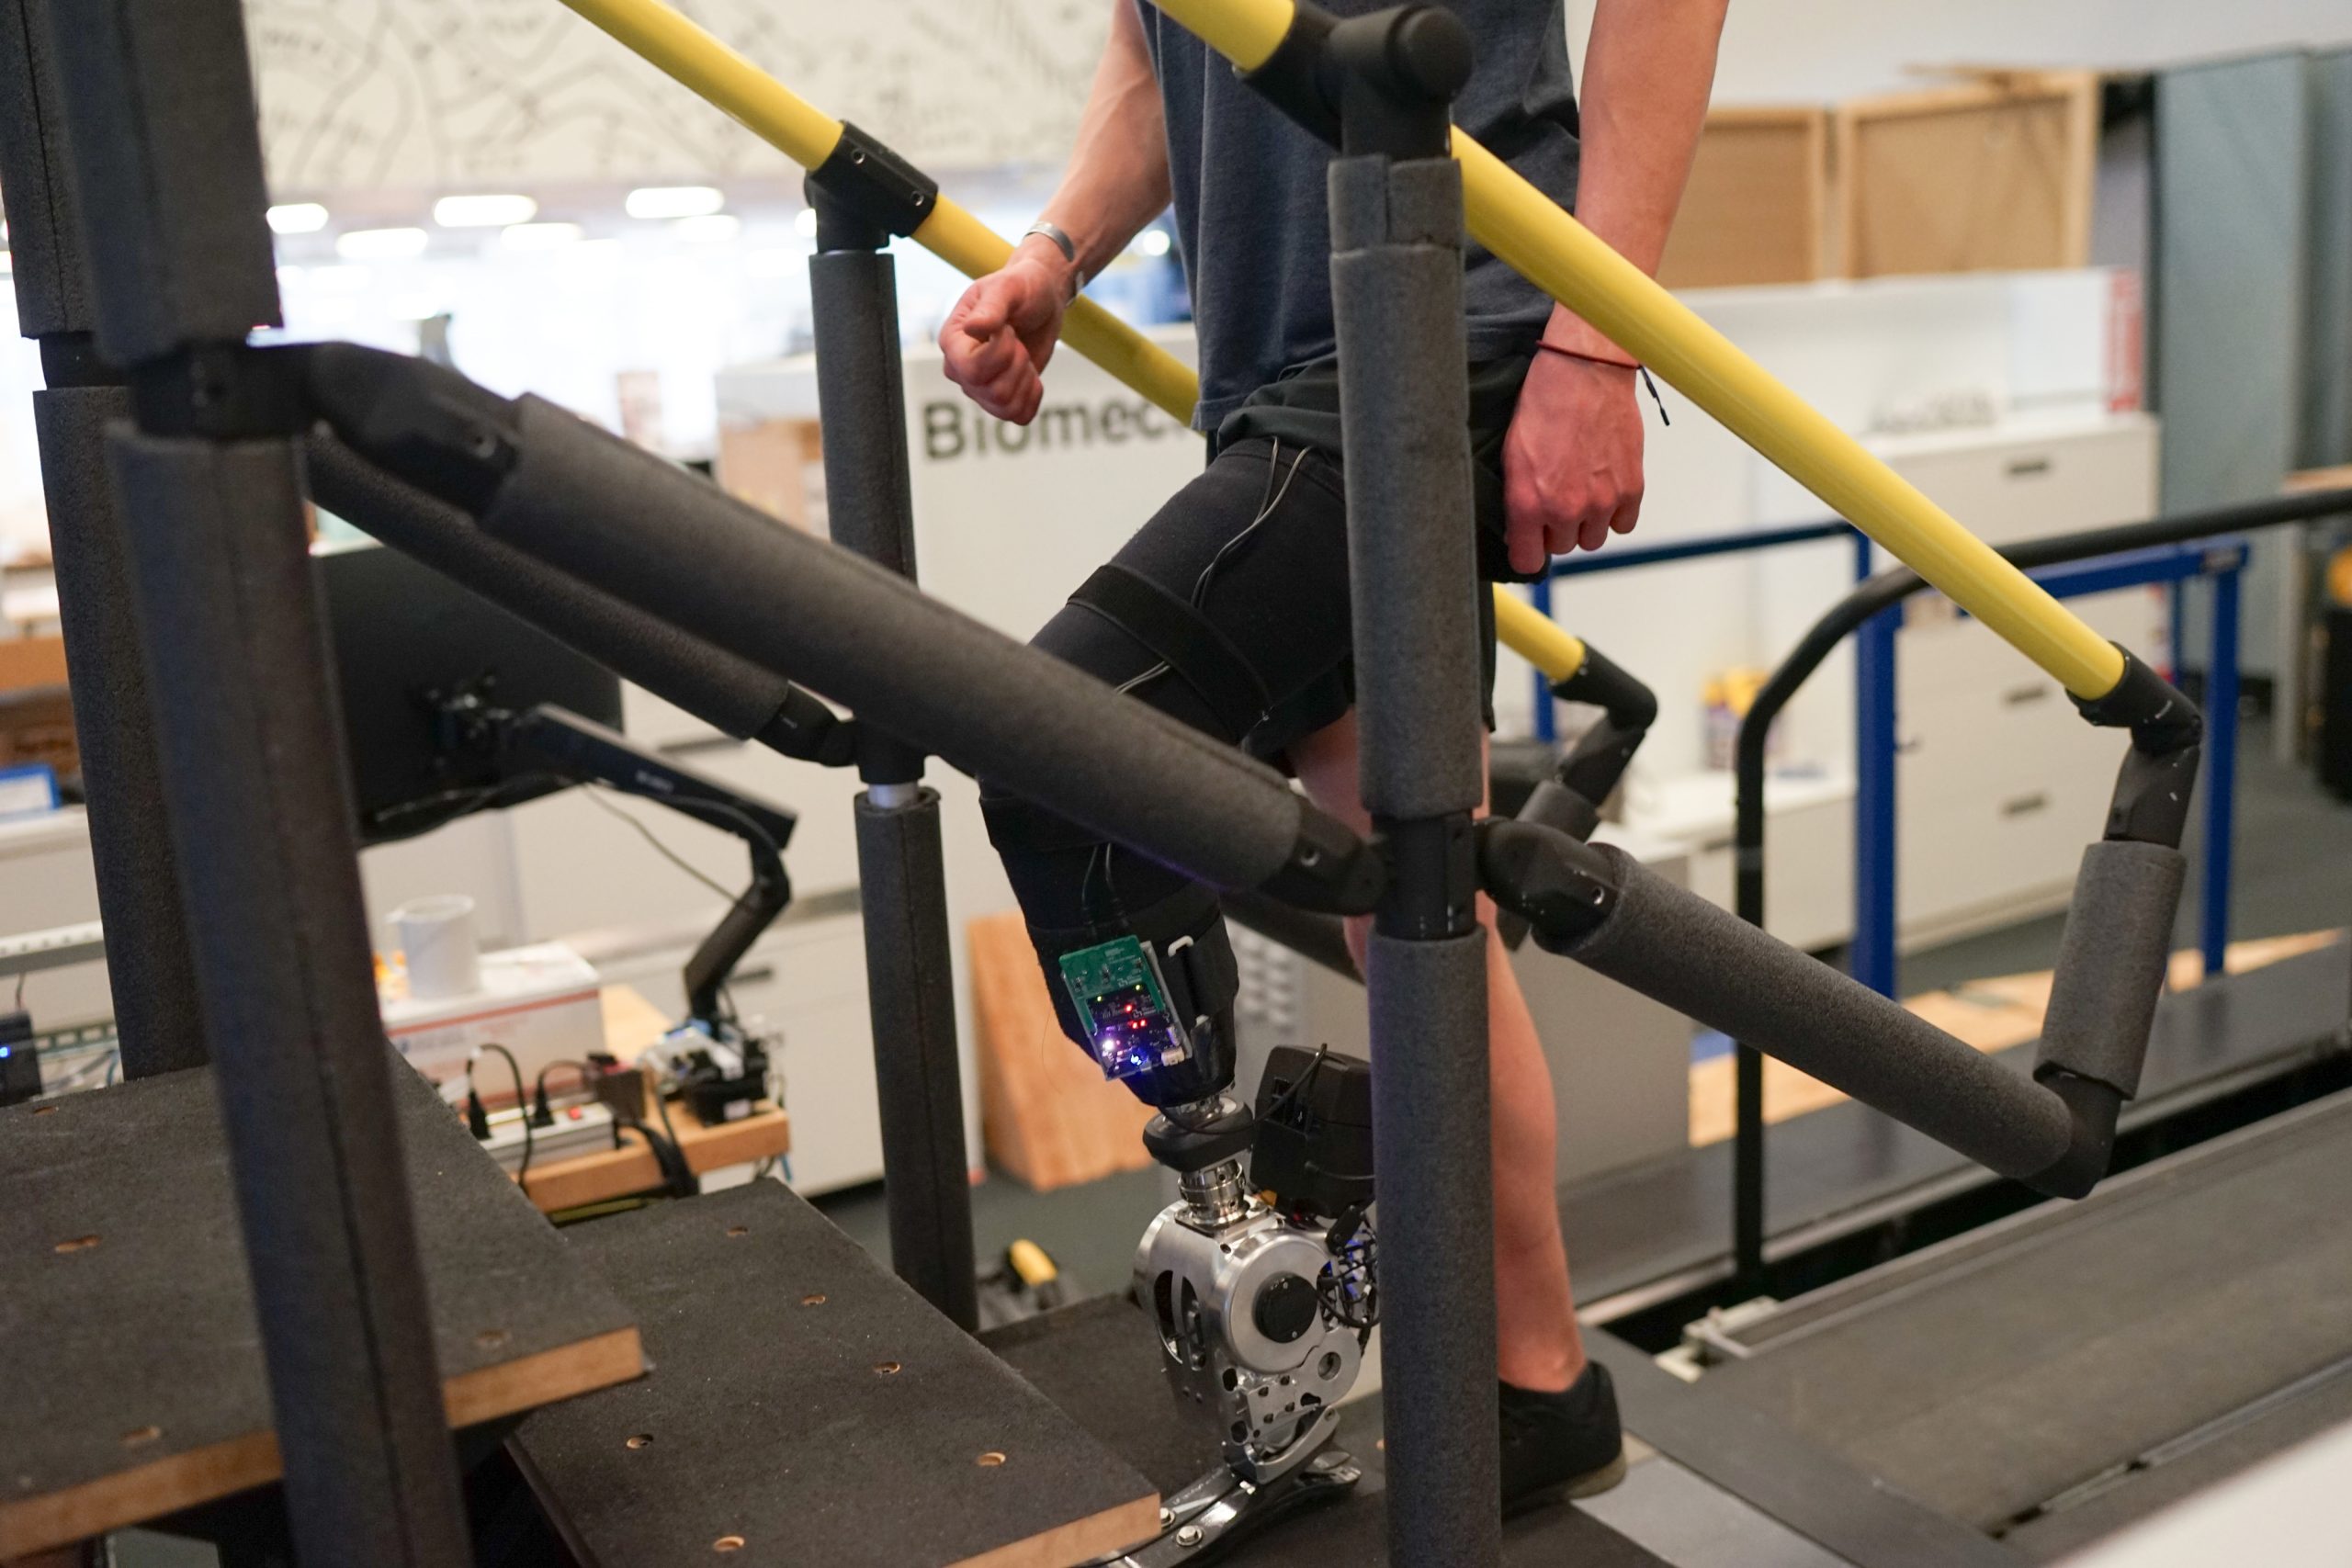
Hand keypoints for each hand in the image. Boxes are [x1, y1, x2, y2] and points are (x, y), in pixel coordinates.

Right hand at [938, 237, 1073, 424]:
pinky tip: (1031, 373)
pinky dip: (1033, 396)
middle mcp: (960, 369)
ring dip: (1026, 379)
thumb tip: (972, 328)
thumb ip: (991, 308)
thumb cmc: (1021, 288)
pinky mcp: (1001, 399)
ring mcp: (979, 388)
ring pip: (1006, 407)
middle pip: (994, 392)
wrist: (1042, 299)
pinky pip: (1018, 416)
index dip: (1001, 353)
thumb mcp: (1008, 288)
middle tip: (1018, 341)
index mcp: (952, 341)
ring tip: (1023, 354)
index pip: (972, 370)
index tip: (1008, 328)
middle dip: (1018, 364)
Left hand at [1501, 346, 1646, 573]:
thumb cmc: (1544, 405)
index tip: (1528, 541)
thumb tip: (1521, 532)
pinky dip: (1615, 513)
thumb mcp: (1512, 456)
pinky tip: (1604, 488)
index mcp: (1529, 503)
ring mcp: (1601, 501)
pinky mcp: (1631, 487)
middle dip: (1556, 527)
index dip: (1526, 550)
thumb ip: (1517, 501)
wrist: (1584, 371)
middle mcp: (1566, 509)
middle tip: (1556, 497)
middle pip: (1562, 547)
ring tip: (1581, 489)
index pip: (1527, 561)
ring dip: (1586, 522)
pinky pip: (1623, 524)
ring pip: (1593, 539)